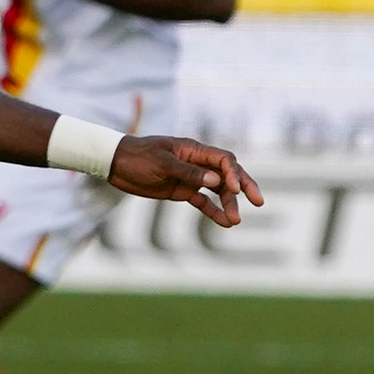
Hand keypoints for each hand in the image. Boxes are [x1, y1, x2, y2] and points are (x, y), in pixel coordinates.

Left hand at [106, 135, 264, 227]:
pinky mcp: (182, 190)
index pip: (223, 159)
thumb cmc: (137, 157)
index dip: (234, 173)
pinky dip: (214, 211)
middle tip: (258, 202)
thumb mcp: (161, 164)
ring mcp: (191, 177)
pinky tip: (225, 223)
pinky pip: (203, 201)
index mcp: (193, 150)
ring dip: (228, 204)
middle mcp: (197, 163)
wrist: (115, 164)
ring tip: (236, 221)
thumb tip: (216, 181)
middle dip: (244, 187)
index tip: (235, 189)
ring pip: (218, 190)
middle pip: (228, 174)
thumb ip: (188, 172)